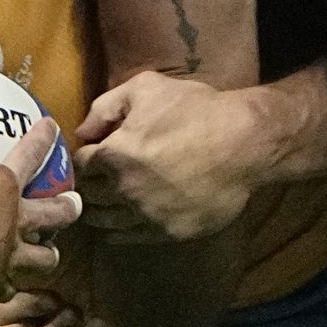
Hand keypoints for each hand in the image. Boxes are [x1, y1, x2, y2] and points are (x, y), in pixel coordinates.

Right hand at [0, 69, 81, 298]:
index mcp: (3, 187)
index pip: (30, 155)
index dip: (42, 138)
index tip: (52, 127)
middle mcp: (14, 223)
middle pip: (55, 215)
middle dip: (68, 208)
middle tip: (73, 204)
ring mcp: (4, 257)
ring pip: (43, 259)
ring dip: (46, 253)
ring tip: (47, 250)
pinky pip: (8, 290)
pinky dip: (9, 288)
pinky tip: (6, 287)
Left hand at [74, 71, 268, 244]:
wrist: (246, 144)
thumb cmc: (196, 110)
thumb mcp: (146, 88)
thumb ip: (104, 107)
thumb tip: (83, 132)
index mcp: (113, 156)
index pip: (80, 165)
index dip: (86, 158)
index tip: (93, 156)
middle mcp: (124, 191)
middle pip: (89, 196)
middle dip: (91, 185)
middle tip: (97, 181)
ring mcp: (146, 216)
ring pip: (105, 222)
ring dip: (101, 211)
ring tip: (105, 203)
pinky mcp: (167, 233)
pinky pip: (129, 238)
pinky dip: (121, 230)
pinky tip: (124, 220)